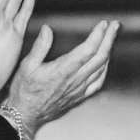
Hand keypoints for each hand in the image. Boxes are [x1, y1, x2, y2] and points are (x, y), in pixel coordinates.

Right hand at [3, 19, 119, 136]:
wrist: (26, 115)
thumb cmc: (24, 91)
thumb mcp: (27, 66)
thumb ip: (40, 46)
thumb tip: (48, 29)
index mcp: (63, 70)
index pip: (88, 49)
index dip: (98, 35)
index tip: (104, 23)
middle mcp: (75, 80)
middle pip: (100, 57)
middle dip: (109, 39)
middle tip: (115, 25)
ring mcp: (80, 89)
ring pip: (102, 69)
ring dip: (109, 51)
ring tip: (111, 37)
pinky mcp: (80, 96)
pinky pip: (98, 82)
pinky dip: (105, 69)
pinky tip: (106, 62)